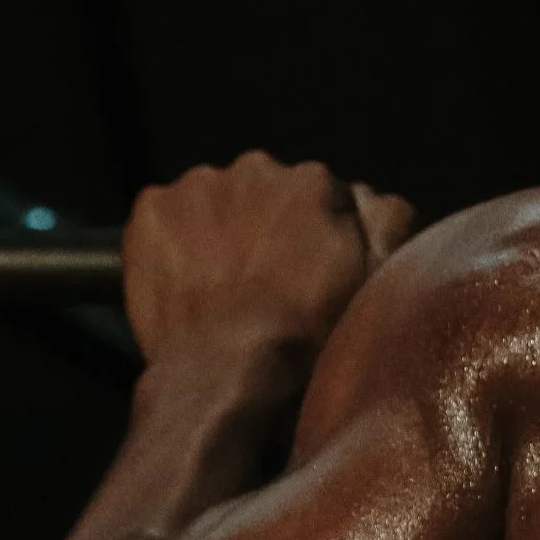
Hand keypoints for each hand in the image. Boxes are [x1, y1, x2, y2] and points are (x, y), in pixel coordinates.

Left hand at [123, 152, 416, 365]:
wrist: (227, 370)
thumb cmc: (307, 332)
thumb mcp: (377, 277)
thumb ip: (388, 218)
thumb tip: (370, 196)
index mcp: (313, 180)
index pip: (321, 195)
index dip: (317, 235)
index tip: (309, 271)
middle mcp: (255, 168)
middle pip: (267, 191)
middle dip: (269, 225)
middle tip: (268, 280)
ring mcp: (197, 187)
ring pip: (218, 200)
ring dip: (224, 229)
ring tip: (228, 284)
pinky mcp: (152, 210)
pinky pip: (168, 214)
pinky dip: (177, 239)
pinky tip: (191, 279)